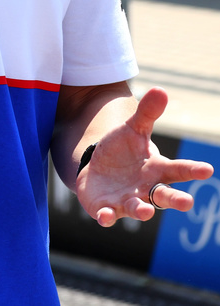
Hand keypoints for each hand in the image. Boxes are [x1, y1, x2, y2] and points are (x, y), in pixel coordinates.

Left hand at [76, 87, 213, 226]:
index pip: (179, 170)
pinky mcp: (106, 208)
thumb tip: (161, 89)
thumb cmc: (124, 151)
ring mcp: (128, 201)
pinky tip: (105, 216)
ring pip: (139, 209)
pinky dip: (107, 217)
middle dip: (175, 200)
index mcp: (158, 170)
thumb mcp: (133, 130)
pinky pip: (108, 215)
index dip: (192, 169)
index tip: (207, 169)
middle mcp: (146, 189)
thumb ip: (146, 114)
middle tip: (187, 202)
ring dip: (142, 210)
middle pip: (164, 196)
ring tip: (145, 211)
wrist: (100, 170)